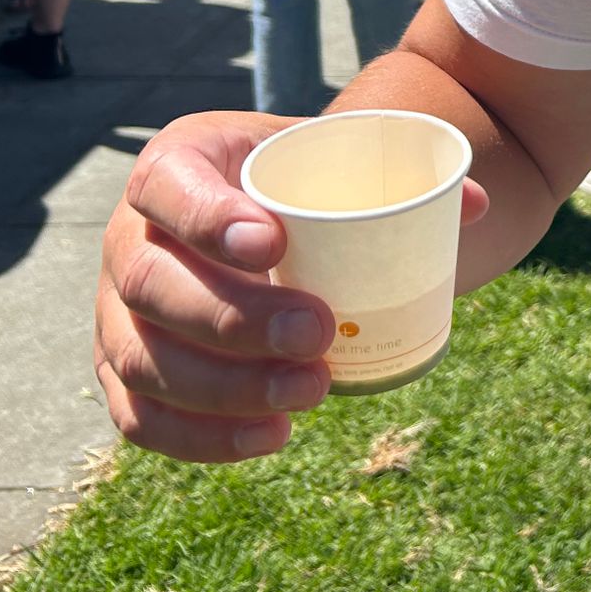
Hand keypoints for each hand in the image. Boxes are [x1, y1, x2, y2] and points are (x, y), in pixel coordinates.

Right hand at [94, 111, 489, 462]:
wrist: (256, 219)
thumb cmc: (301, 181)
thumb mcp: (335, 154)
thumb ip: (403, 170)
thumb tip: (474, 207)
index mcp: (175, 165)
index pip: (169, 186)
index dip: (208, 219)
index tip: (275, 245)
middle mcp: (130, 236)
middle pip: (155, 284)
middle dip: (235, 318)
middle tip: (318, 332)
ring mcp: (116, 309)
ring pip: (143, 358)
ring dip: (226, 387)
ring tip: (313, 391)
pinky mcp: (124, 369)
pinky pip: (139, 415)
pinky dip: (200, 437)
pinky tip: (271, 436)